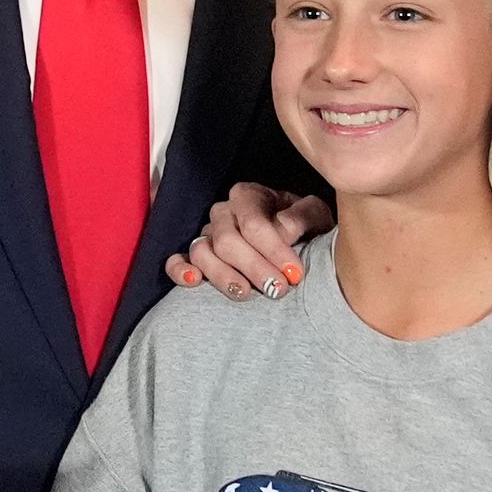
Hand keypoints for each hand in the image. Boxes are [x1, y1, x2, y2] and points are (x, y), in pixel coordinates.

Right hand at [164, 183, 332, 299]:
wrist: (297, 244)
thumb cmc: (304, 228)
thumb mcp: (315, 216)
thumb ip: (303, 216)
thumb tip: (284, 229)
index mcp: (248, 196)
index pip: (254, 224)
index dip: (274, 250)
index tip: (294, 273)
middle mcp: (223, 213)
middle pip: (227, 241)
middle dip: (254, 268)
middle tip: (277, 290)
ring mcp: (206, 235)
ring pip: (201, 252)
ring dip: (223, 276)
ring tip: (246, 295)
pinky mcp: (194, 257)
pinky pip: (176, 262)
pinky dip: (180, 271)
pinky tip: (194, 282)